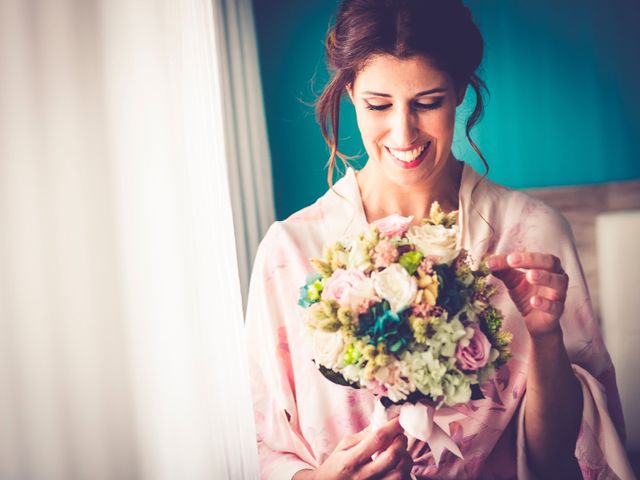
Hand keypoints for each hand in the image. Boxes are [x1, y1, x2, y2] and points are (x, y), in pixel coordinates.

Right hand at [293, 417, 412, 479]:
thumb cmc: (335, 466)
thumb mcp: (343, 446)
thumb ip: (363, 435)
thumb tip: (381, 422)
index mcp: (351, 459)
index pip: (377, 439)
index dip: (392, 427)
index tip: (399, 420)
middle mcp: (363, 475)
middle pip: (392, 456)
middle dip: (401, 441)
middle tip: (400, 435)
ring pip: (400, 473)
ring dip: (405, 458)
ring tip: (400, 451)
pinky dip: (404, 472)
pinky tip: (398, 464)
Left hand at [487, 252, 568, 337]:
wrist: (535, 321)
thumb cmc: (527, 295)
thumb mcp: (513, 281)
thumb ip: (503, 270)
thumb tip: (488, 260)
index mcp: (547, 266)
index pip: (537, 256)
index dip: (522, 256)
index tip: (506, 258)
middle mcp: (557, 277)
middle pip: (551, 263)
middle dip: (532, 260)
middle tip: (512, 261)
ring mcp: (559, 294)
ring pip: (558, 282)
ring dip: (544, 277)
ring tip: (529, 276)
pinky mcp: (557, 311)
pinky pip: (555, 306)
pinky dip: (545, 303)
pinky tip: (534, 301)